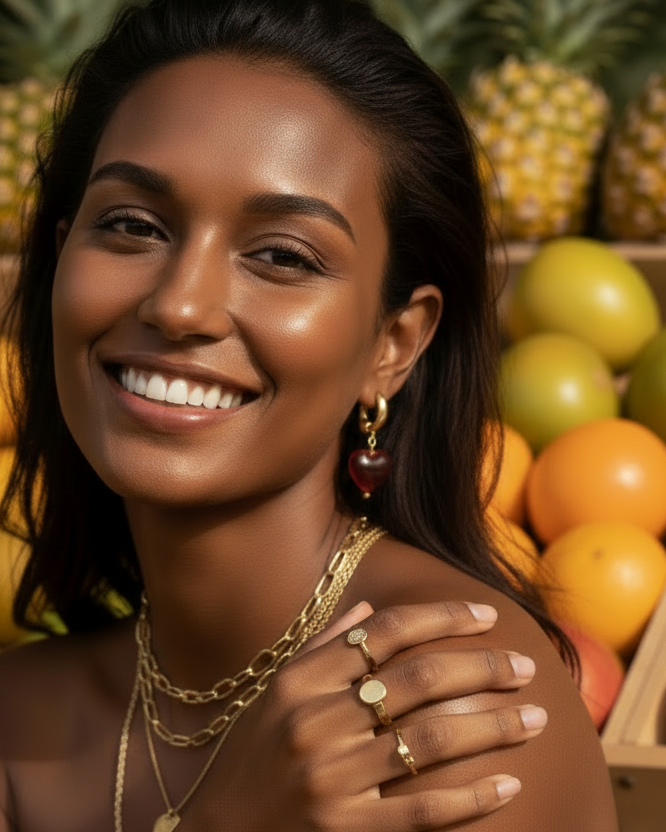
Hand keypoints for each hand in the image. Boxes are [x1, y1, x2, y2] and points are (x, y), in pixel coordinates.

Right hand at [214, 600, 544, 830]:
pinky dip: (472, 796)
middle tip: (526, 666)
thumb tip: (370, 616)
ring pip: (432, 739)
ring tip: (536, 718)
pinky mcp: (347, 830)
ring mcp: (333, 778)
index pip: (386, 633)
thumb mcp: (274, 695)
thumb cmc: (250, 759)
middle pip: (419, 678)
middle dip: (483, 668)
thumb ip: (321, 650)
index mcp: (300, 683)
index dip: (442, 617)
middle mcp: (317, 722)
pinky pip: (424, 809)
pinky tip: (510, 784)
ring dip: (494, 726)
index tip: (486, 615)